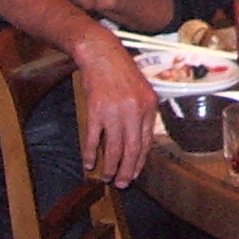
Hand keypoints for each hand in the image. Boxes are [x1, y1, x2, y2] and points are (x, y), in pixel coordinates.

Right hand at [75, 35, 157, 187]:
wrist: (102, 54)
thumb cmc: (121, 72)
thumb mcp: (141, 91)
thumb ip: (142, 113)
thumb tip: (139, 140)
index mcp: (149, 107)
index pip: (146, 142)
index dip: (139, 161)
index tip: (134, 172)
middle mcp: (135, 111)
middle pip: (132, 149)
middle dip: (127, 171)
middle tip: (122, 184)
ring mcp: (115, 112)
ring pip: (114, 148)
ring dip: (110, 167)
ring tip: (107, 177)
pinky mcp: (96, 110)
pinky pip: (93, 139)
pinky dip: (90, 153)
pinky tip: (88, 162)